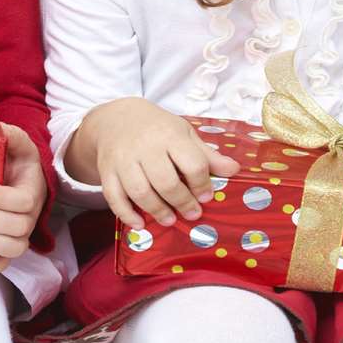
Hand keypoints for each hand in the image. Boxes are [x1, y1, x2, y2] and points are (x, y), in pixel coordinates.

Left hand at [0, 123, 46, 275]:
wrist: (12, 178)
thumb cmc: (11, 159)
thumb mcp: (15, 142)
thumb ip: (10, 135)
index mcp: (32, 190)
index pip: (24, 202)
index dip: (1, 199)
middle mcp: (28, 217)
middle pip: (19, 228)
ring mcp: (16, 236)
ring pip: (12, 250)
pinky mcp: (2, 248)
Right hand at [67, 97, 240, 229]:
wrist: (116, 119)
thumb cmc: (157, 128)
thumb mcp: (184, 134)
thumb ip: (207, 155)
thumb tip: (234, 170)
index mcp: (169, 135)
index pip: (192, 163)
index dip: (202, 184)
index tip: (207, 196)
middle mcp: (145, 147)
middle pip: (165, 181)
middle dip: (182, 202)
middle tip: (193, 214)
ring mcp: (123, 160)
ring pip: (140, 192)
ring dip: (157, 210)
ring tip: (169, 220)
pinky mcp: (107, 171)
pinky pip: (114, 196)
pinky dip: (126, 214)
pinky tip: (140, 224)